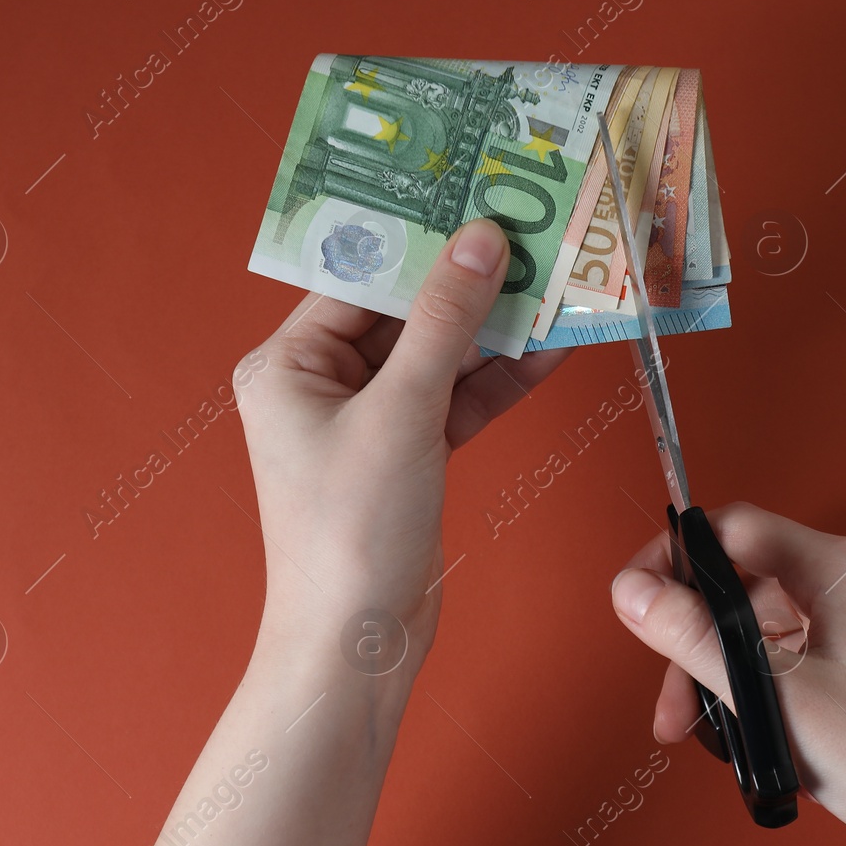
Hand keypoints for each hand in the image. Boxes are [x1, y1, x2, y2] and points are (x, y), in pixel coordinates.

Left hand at [236, 218, 568, 676]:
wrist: (358, 646)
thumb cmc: (351, 532)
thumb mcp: (401, 412)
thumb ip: (445, 323)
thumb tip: (480, 239)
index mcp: (287, 365)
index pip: (361, 279)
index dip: (422, 240)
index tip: (479, 199)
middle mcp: (321, 385)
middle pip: (406, 314)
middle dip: (470, 283)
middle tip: (532, 236)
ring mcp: (368, 422)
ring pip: (440, 357)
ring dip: (497, 329)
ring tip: (558, 283)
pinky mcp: (408, 455)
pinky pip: (457, 401)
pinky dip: (500, 380)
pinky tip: (551, 349)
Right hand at [610, 502, 845, 845]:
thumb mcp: (777, 697)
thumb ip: (694, 637)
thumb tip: (633, 592)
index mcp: (845, 567)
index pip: (734, 529)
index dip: (675, 560)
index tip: (640, 601)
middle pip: (753, 584)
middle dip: (704, 643)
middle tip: (677, 705)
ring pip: (781, 619)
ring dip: (741, 668)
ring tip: (727, 733)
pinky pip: (816, 643)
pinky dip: (782, 678)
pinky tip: (774, 728)